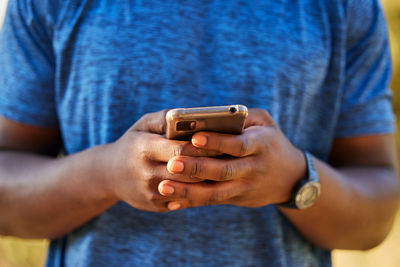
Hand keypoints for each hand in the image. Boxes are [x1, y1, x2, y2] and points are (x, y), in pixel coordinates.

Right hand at [100, 110, 218, 211]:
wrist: (109, 174)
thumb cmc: (133, 143)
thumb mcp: (143, 125)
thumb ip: (165, 118)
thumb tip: (192, 115)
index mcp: (144, 148)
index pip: (181, 149)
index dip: (204, 147)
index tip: (224, 141)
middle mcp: (146, 172)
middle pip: (188, 171)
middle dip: (212, 164)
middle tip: (234, 157)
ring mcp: (151, 192)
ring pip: (189, 189)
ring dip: (210, 180)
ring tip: (229, 170)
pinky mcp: (156, 206)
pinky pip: (184, 201)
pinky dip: (200, 192)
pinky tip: (214, 184)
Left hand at [157, 109, 305, 209]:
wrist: (291, 178)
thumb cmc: (271, 141)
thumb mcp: (264, 123)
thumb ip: (241, 118)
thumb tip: (208, 117)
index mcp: (262, 145)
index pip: (238, 144)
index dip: (217, 142)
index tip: (194, 138)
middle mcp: (254, 168)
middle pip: (223, 170)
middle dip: (196, 168)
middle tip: (171, 164)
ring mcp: (246, 187)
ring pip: (216, 193)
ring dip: (189, 191)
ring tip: (164, 186)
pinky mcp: (237, 198)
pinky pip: (213, 202)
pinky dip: (192, 202)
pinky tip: (172, 202)